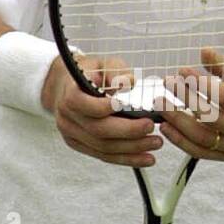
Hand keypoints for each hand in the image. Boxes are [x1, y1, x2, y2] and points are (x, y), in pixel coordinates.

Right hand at [42, 55, 163, 167]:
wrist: (69, 87)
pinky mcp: (81, 146)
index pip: (82, 104)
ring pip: (103, 147)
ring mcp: (73, 135)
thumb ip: (117, 72)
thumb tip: (127, 83)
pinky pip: (105, 156)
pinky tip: (146, 158)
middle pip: (97, 130)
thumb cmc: (92, 73)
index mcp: (70, 94)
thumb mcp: (104, 64)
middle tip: (150, 126)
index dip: (102, 107)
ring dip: (132, 148)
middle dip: (127, 131)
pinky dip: (127, 158)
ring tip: (155, 143)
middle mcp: (67, 117)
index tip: (123, 105)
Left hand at [158, 47, 223, 161]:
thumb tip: (205, 52)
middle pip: (212, 119)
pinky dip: (180, 140)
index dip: (202, 84)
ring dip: (178, 122)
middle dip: (186, 100)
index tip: (182, 71)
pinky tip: (166, 126)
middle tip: (167, 83)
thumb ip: (222, 63)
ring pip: (202, 138)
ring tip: (160, 106)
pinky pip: (198, 151)